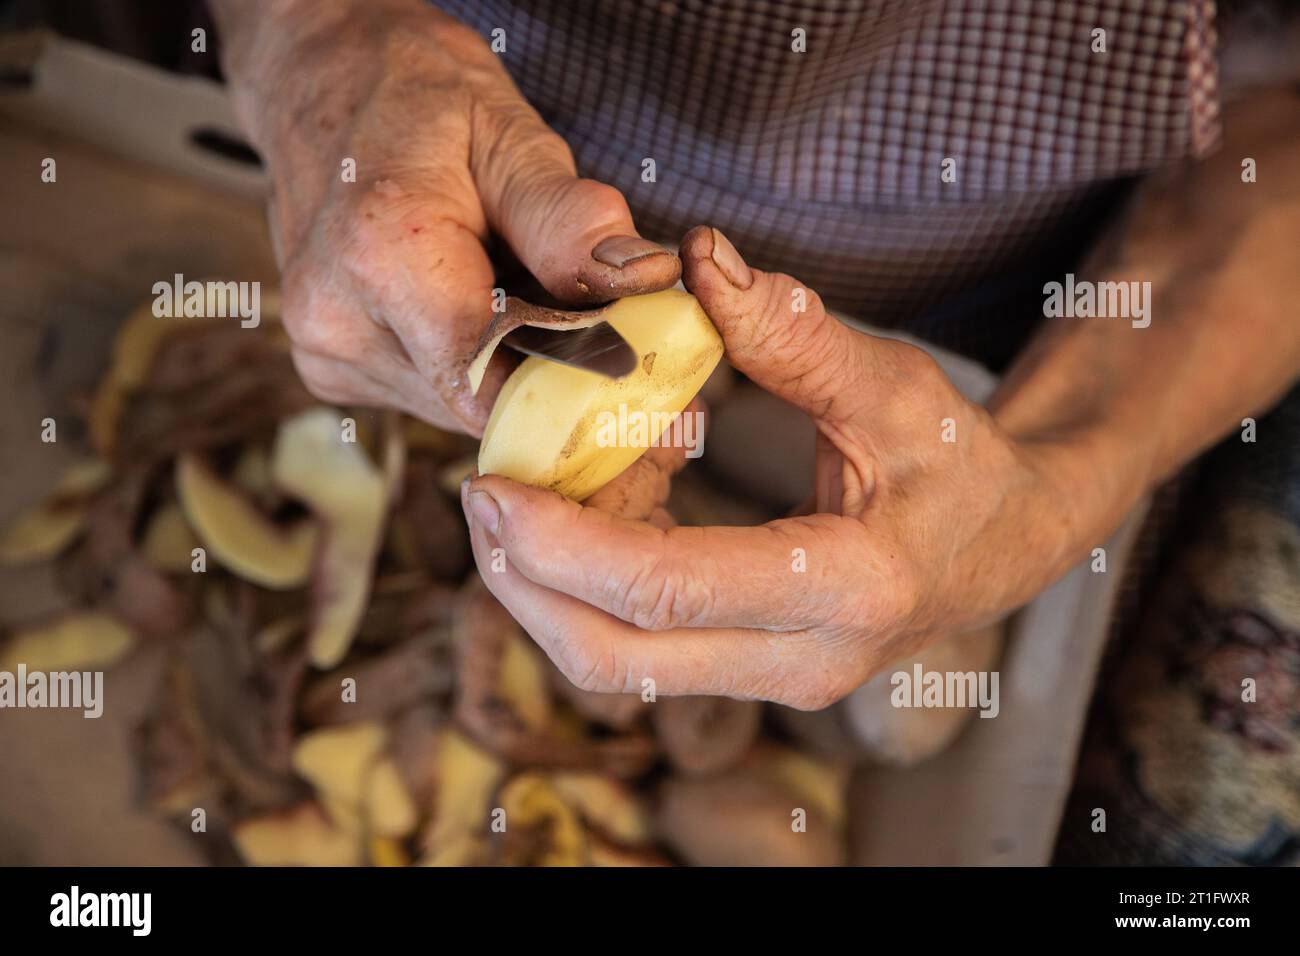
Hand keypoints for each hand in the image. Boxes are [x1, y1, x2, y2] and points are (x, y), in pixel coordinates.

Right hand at [213, 0, 679, 431]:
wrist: (323, 84)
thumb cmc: (419, 99)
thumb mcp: (509, 138)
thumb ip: (571, 223)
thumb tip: (647, 281)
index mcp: (380, 258)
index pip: (491, 385)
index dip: (570, 393)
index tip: (630, 375)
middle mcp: (338, 322)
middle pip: (483, 402)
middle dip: (547, 371)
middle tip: (588, 314)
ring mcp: (325, 353)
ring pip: (459, 406)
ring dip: (507, 366)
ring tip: (514, 290)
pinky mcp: (328, 368)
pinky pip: (430, 392)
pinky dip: (470, 361)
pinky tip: (472, 301)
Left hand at [462, 226, 1089, 708]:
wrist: (1004, 544)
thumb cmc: (960, 460)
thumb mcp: (896, 386)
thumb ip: (795, 332)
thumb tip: (698, 260)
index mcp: (847, 589)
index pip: (668, 590)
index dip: (562, 545)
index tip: (489, 487)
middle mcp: (804, 662)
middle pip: (617, 658)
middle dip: (524, 585)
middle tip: (476, 499)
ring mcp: (775, 680)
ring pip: (616, 668)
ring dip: (544, 593)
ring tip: (518, 499)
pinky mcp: (750, 672)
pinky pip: (640, 649)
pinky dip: (588, 588)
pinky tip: (585, 512)